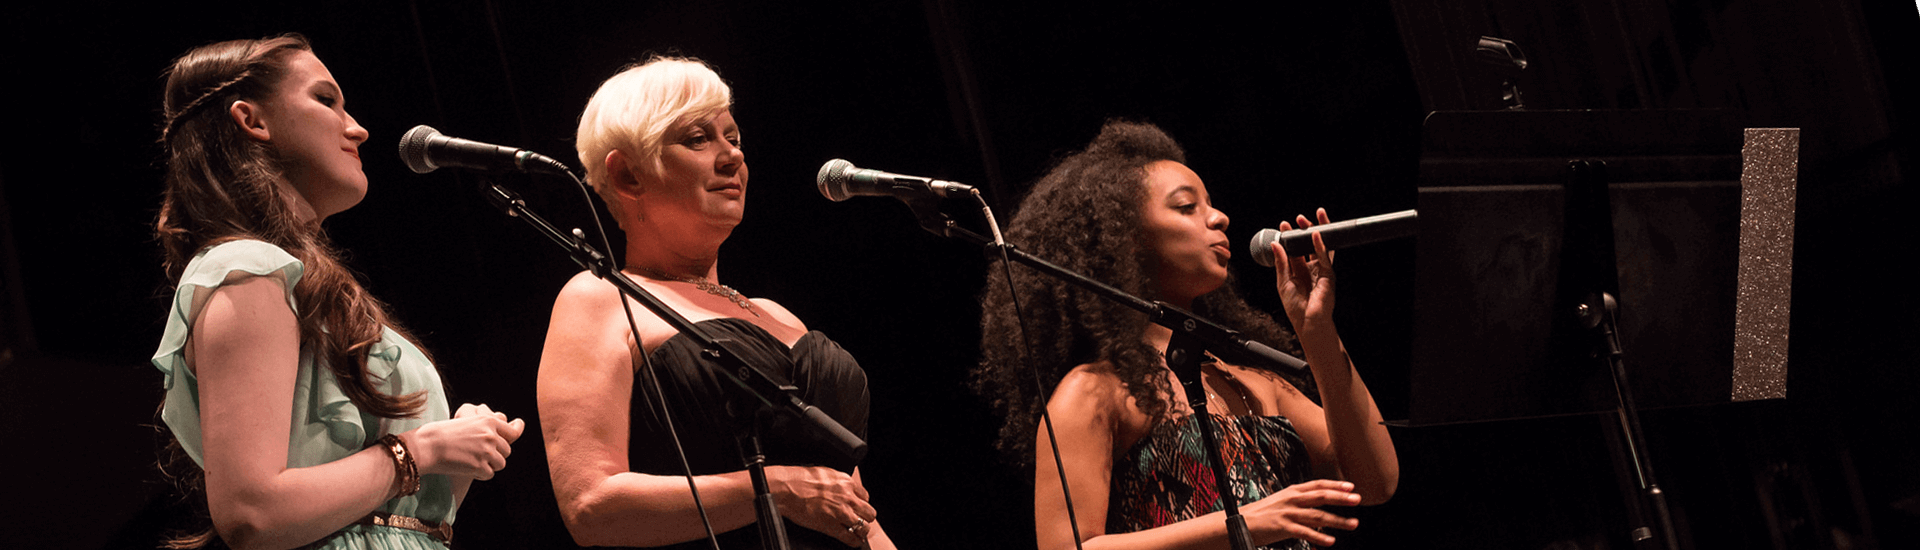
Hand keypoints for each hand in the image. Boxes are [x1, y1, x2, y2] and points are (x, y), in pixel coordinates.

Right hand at [400, 403, 525, 480]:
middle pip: (507, 451)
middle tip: (479, 456)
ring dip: (490, 466)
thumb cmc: (443, 433)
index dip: (510, 438)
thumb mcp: (467, 421)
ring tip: (473, 463)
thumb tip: (510, 431)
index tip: (511, 437)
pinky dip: (481, 475)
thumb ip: (486, 428)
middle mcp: (491, 435)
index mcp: (488, 421)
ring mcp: (487, 451)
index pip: (512, 432)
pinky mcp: (480, 466)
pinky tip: (468, 470)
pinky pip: (489, 474)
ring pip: (501, 464)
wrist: (428, 445)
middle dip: (496, 455)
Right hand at [766, 465, 876, 546]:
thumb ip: (837, 482)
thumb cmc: (799, 479)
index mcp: (846, 482)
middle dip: (865, 517)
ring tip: (859, 532)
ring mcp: (841, 513)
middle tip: (860, 520)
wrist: (787, 489)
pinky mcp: (832, 526)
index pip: (865, 496)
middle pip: (869, 512)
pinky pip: (850, 537)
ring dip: (862, 530)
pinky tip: (854, 541)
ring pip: (864, 526)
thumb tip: (840, 486)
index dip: (861, 503)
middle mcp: (847, 497)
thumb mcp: (825, 473)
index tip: (858, 507)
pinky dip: (854, 541)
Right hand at [1242, 479, 1362, 546]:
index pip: (1318, 485)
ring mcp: (1288, 513)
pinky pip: (1305, 532)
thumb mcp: (1281, 501)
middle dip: (1341, 498)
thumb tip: (1318, 506)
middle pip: (1321, 496)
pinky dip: (1319, 537)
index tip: (1351, 486)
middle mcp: (1292, 500)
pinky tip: (1331, 541)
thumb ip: (1299, 501)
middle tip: (1357, 500)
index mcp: (1292, 491)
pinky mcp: (1283, 527)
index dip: (1335, 485)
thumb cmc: (1262, 513)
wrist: (1240, 521)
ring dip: (1338, 520)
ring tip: (1353, 524)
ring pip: (1318, 516)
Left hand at [1272, 208, 1336, 336]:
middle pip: (1307, 245)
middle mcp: (1310, 269)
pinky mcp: (1328, 274)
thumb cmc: (1295, 308)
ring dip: (1316, 232)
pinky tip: (1315, 234)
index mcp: (1298, 271)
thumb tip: (1275, 244)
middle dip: (1304, 231)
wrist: (1307, 321)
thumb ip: (1281, 263)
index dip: (1289, 237)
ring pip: (1319, 247)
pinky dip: (1320, 245)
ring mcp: (1320, 270)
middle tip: (1298, 219)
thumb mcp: (1283, 282)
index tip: (1284, 226)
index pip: (1294, 250)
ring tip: (1311, 218)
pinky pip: (1325, 256)